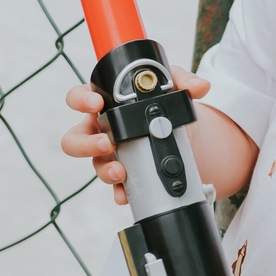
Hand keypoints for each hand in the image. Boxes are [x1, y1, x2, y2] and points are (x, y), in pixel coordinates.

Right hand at [61, 66, 209, 204]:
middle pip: (75, 139)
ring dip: (105, 170)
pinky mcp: (124, 174)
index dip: (81, 100)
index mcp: (104, 103)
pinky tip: (127, 194)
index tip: (96, 103)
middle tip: (106, 143)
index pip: (78, 98)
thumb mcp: (173, 86)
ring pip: (95, 165)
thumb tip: (200, 87)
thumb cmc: (163, 103)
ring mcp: (110, 154)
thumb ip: (184, 81)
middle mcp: (100, 130)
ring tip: (120, 171)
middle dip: (85, 143)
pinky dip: (121, 192)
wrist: (182, 132)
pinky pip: (116, 187)